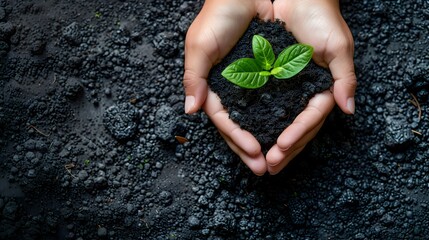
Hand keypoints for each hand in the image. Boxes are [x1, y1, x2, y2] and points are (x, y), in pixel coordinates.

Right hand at [183, 0, 272, 174]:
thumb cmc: (218, 14)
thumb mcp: (200, 45)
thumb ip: (194, 77)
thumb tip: (190, 111)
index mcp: (214, 86)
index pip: (224, 119)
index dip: (237, 137)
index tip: (253, 152)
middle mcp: (233, 89)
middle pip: (242, 125)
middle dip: (251, 149)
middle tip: (264, 169)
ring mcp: (252, 83)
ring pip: (259, 117)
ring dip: (268, 139)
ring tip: (278, 159)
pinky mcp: (271, 74)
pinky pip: (277, 100)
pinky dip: (281, 117)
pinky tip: (288, 133)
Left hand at [266, 0, 356, 173]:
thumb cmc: (322, 18)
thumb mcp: (338, 46)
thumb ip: (345, 77)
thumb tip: (349, 109)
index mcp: (322, 89)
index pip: (311, 119)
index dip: (297, 134)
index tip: (281, 148)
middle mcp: (305, 94)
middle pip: (296, 128)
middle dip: (284, 149)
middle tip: (268, 167)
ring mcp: (288, 91)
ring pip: (280, 123)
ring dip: (270, 143)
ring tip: (257, 160)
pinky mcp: (271, 83)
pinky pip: (264, 107)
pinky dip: (258, 122)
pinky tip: (249, 137)